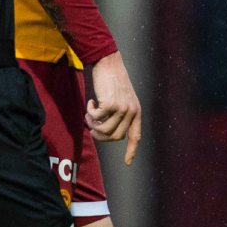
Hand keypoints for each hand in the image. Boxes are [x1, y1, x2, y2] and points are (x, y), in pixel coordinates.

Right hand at [87, 51, 142, 165]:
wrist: (109, 63)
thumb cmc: (113, 80)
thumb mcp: (123, 98)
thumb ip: (120, 113)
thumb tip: (107, 133)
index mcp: (136, 111)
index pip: (135, 135)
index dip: (131, 150)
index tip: (128, 162)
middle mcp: (131, 111)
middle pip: (115, 137)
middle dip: (101, 136)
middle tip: (92, 128)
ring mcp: (121, 108)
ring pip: (105, 130)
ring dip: (93, 125)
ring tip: (89, 115)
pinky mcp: (110, 104)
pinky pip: (96, 118)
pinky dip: (90, 113)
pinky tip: (91, 103)